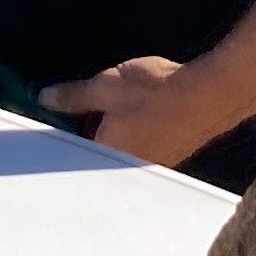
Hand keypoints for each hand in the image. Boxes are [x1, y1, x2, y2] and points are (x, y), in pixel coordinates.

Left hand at [41, 55, 250, 170]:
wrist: (211, 94)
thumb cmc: (156, 91)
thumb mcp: (106, 86)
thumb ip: (72, 96)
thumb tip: (44, 99)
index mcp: (106, 156)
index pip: (71, 149)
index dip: (64, 128)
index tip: (61, 111)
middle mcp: (126, 169)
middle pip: (96, 151)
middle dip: (91, 128)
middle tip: (93, 103)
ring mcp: (150, 165)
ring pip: (119, 149)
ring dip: (115, 130)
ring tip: (123, 104)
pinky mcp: (168, 157)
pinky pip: (141, 147)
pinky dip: (137, 131)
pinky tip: (145, 111)